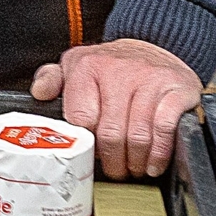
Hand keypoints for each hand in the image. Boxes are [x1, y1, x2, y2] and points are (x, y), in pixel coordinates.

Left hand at [30, 37, 201, 179]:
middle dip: (112, 161)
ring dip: (135, 162)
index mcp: (87, 66)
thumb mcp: (76, 64)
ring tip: (132, 169)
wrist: (157, 45)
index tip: (89, 155)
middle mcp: (118, 70)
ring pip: (138, 135)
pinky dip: (159, 152)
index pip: (80, 118)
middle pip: (110, 133)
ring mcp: (150, 80)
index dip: (85, 143)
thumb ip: (53, 79)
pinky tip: (153, 163)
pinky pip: (164, 128)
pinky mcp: (177, 89)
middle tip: (113, 171)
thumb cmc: (114, 64)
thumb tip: (39, 93)